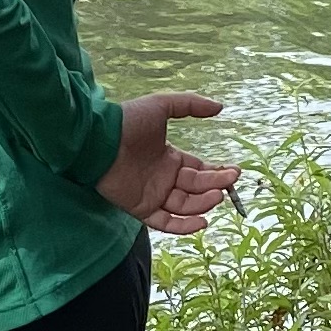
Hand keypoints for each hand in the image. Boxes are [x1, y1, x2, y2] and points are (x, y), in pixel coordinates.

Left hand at [96, 92, 240, 237]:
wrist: (97, 139)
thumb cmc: (127, 121)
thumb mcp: (161, 105)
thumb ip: (191, 105)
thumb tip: (220, 107)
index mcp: (169, 157)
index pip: (199, 169)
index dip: (216, 172)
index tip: (234, 171)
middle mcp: (163, 178)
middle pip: (196, 187)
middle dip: (215, 185)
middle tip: (230, 181)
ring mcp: (152, 194)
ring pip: (185, 205)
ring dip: (204, 203)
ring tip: (217, 195)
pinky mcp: (140, 208)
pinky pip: (165, 222)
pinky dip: (184, 225)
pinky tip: (203, 221)